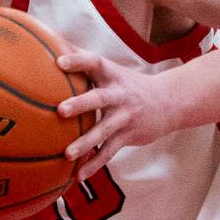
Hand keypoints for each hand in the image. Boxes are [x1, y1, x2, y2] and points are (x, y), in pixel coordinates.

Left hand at [58, 51, 173, 179]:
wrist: (169, 102)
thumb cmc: (128, 84)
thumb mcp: (111, 69)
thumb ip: (84, 60)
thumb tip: (51, 43)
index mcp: (111, 75)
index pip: (94, 63)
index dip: (78, 61)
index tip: (59, 62)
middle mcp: (119, 94)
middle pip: (99, 98)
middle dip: (80, 104)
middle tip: (60, 110)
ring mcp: (124, 116)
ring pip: (104, 131)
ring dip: (85, 143)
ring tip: (66, 154)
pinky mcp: (129, 135)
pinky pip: (110, 152)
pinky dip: (95, 164)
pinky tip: (78, 176)